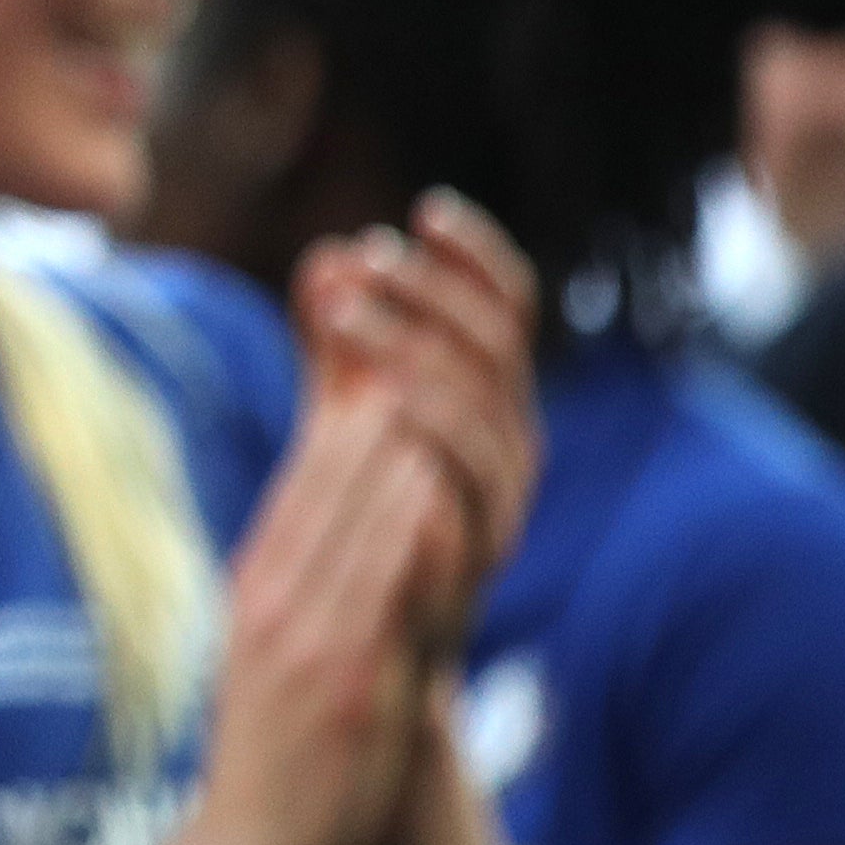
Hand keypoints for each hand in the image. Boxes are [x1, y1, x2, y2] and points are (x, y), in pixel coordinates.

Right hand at [180, 387, 454, 844]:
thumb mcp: (264, 642)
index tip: (384, 347)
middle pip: (331, 480)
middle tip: (418, 334)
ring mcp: (309, 636)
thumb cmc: (267, 747)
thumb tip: (334, 507)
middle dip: (377, 404)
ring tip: (437, 384)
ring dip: (400, 450)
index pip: (304, 473)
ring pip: (359, 522)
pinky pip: (380, 594)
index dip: (346, 405)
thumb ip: (298, 572)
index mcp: (256, 581)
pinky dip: (407, 535)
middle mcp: (276, 596)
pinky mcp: (346, 680)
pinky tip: (439, 492)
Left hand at [289, 189, 539, 662]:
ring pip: (483, 417)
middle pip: (496, 348)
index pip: (509, 308)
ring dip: (414, 356)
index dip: (479, 256)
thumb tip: (332, 256)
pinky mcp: (475, 561)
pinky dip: (431, 451)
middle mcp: (512, 440)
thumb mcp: (346, 409)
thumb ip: (340, 338)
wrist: (380, 634)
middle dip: (432, 294)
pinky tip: (382, 410)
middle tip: (367, 260)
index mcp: (491, 393)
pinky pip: (467, 503)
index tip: (428, 210)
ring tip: (346, 320)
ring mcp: (501, 502)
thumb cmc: (366, 505)